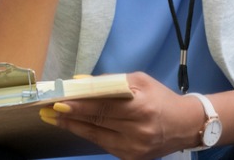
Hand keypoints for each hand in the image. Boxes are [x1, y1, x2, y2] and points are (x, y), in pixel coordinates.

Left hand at [39, 72, 203, 159]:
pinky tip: (75, 126)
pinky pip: (104, 145)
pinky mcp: (131, 159)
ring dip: (73, 127)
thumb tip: (80, 82)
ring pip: (96, 137)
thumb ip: (110, 82)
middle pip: (97, 123)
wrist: (185, 126)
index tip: (58, 102)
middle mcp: (138, 131)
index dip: (79, 106)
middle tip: (47, 110)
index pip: (104, 107)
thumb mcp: (140, 81)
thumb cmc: (161, 98)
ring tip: (54, 119)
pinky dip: (89, 134)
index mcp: (142, 108)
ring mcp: (134, 149)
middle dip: (70, 117)